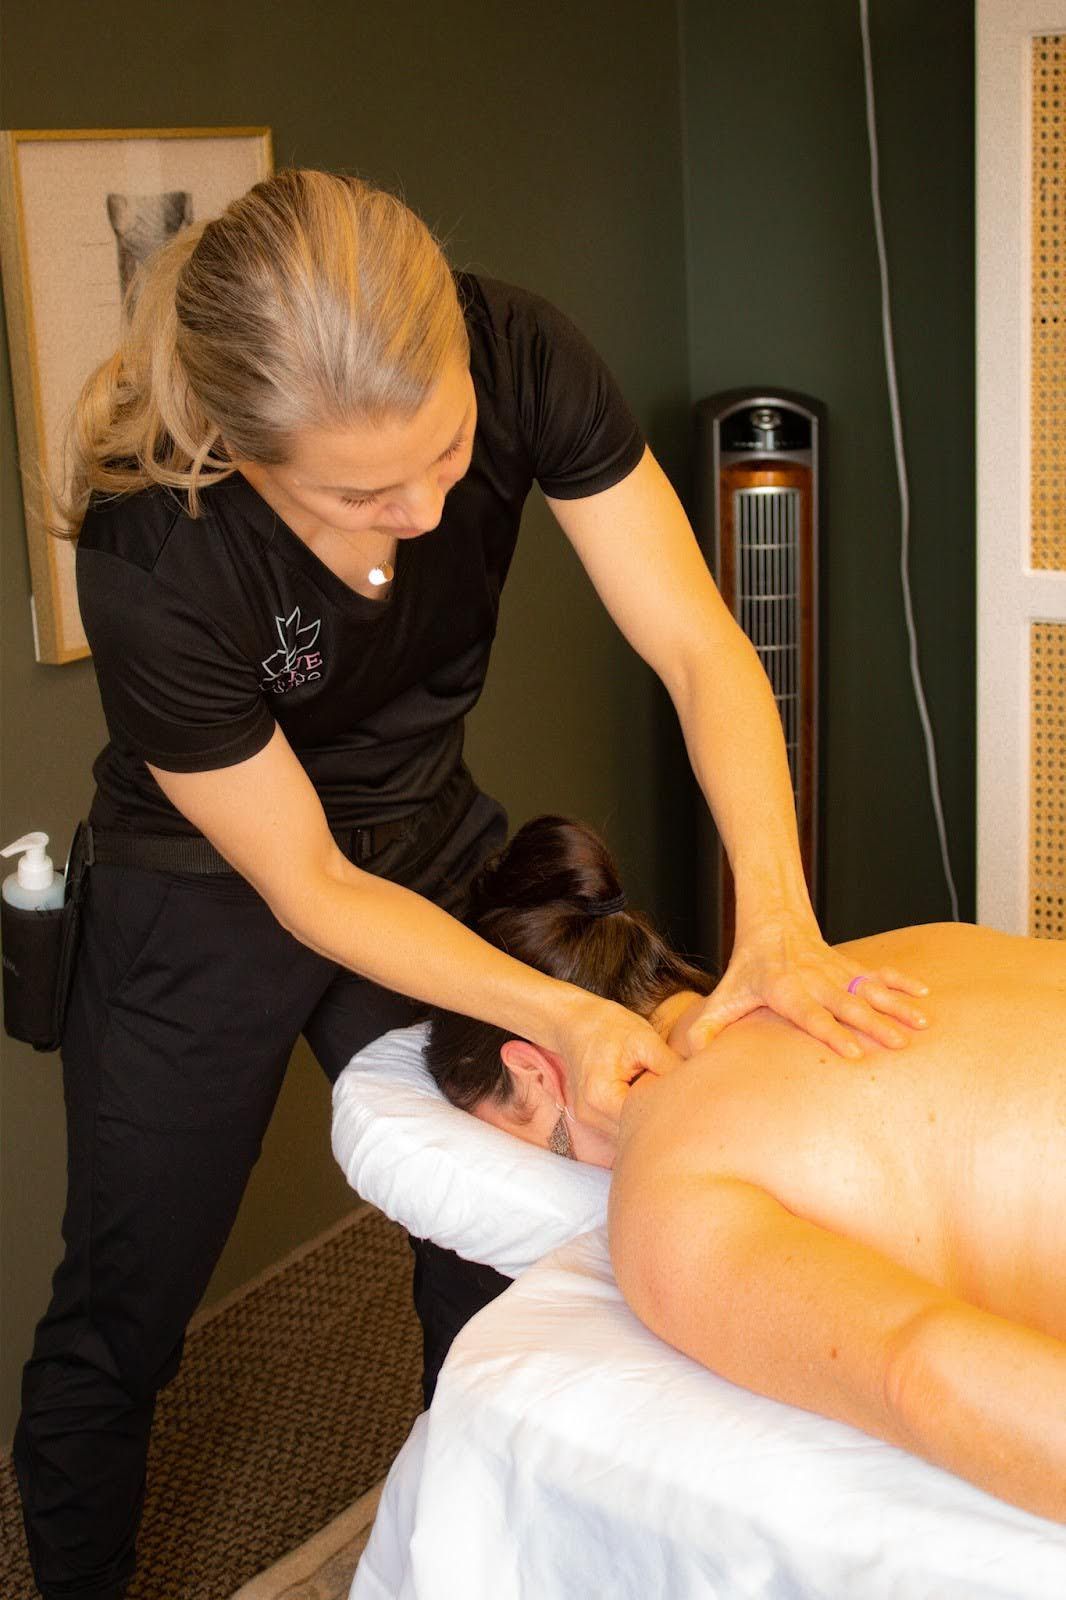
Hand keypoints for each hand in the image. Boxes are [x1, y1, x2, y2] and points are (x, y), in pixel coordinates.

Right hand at [551, 991, 681, 1133]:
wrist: (574, 1021)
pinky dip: (635, 1115)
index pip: (644, 1121)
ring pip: (628, 1131)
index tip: (689, 1098)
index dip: (670, 1111)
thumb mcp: (644, 1039)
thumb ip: (670, 1065)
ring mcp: (588, 1119)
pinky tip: (646, 1098)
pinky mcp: (592, 1117)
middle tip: (683, 1100)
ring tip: (662, 1096)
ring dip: (647, 1118)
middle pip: (635, 1132)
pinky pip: (620, 1125)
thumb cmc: (609, 1026)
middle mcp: (590, 1115)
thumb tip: (701, 1085)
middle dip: (659, 1119)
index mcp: (601, 1097)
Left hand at [677, 914, 928, 1059]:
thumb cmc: (749, 969)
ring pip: (871, 989)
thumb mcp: (727, 994)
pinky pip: (880, 973)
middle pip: (849, 1005)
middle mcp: (816, 980)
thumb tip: (692, 1052)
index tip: (855, 1053)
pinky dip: (902, 981)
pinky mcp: (850, 967)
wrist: (773, 924)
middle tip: (900, 1045)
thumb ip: (710, 1023)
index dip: (832, 1034)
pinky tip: (925, 994)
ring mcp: (837, 972)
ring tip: (922, 1024)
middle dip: (875, 1025)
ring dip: (897, 1006)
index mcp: (787, 991)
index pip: (812, 1016)